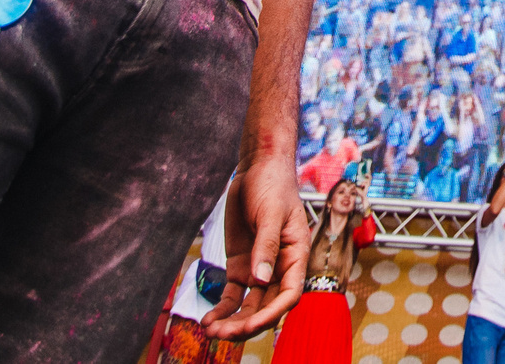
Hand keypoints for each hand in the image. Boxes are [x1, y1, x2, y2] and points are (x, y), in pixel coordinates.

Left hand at [205, 159, 310, 339]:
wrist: (257, 168)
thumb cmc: (273, 186)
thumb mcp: (271, 214)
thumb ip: (266, 247)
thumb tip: (260, 280)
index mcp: (295, 256)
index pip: (289, 295)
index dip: (272, 314)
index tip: (251, 325)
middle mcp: (278, 268)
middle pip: (266, 307)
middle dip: (246, 324)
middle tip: (223, 334)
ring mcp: (258, 270)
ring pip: (248, 306)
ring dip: (232, 321)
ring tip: (211, 331)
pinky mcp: (240, 266)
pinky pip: (233, 295)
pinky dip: (222, 309)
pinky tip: (208, 320)